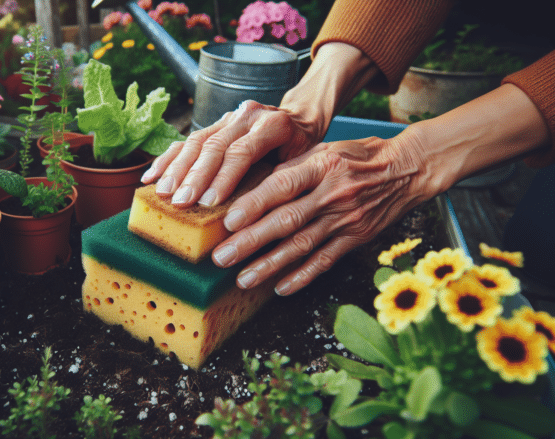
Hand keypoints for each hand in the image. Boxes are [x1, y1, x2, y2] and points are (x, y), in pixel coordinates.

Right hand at [140, 99, 327, 206]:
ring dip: (176, 169)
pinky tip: (151, 176)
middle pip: (215, 145)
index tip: (208, 202)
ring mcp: (228, 117)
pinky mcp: (213, 124)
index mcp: (273, 125)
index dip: (224, 177)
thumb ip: (281, 183)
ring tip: (162, 192)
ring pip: (196, 141)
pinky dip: (167, 159)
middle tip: (180, 202)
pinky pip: (185, 140)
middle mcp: (247, 116)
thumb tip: (259, 218)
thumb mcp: (302, 165)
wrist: (300, 119)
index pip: (242, 151)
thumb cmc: (303, 151)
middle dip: (194, 176)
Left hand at [211, 133, 433, 295]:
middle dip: (251, 242)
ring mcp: (345, 219)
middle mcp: (333, 194)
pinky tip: (280, 288)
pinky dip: (302, 277)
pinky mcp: (356, 238)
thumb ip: (293, 168)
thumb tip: (256, 187)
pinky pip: (325, 261)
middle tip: (221, 257)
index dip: (255, 204)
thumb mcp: (326, 149)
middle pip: (287, 221)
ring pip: (302, 246)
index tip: (228, 221)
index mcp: (322, 166)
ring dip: (269, 265)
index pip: (283, 185)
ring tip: (242, 279)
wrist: (409, 169)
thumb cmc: (359, 156)